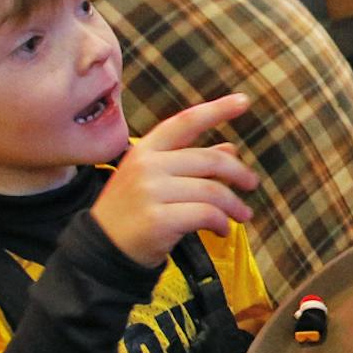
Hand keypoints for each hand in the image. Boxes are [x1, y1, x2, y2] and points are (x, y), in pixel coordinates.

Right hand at [91, 94, 259, 267]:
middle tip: (251, 184)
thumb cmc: (132, 213)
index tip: (244, 101)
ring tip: (242, 215)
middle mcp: (147, 166)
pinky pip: (206, 214)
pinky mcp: (158, 219)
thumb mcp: (155, 180)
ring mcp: (150, 192)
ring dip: (234, 205)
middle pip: (209, 160)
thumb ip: (190, 163)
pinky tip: (222, 230)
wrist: (101, 251)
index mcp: (145, 150)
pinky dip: (221, 223)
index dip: (216, 110)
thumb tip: (231, 150)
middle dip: (238, 173)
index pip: (185, 122)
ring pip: (212, 190)